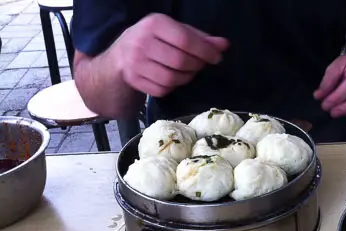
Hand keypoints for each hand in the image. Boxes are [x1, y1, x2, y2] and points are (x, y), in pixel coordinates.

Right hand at [110, 14, 228, 97]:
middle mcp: (142, 42)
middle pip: (180, 61)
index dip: (204, 51)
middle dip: (196, 66)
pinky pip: (162, 90)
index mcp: (154, 24)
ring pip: (172, 78)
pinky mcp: (134, 80)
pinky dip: (173, 87)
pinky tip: (173, 79)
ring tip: (187, 72)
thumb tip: (224, 45)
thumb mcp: (174, 32)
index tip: (216, 58)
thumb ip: (199, 38)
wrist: (120, 57)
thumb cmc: (154, 41)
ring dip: (186, 78)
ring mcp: (135, 63)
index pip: (185, 40)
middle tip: (200, 65)